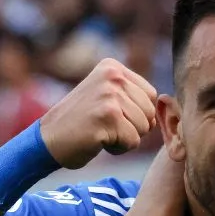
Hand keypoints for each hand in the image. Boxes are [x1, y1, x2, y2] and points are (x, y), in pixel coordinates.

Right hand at [40, 58, 156, 168]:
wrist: (47, 140)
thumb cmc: (81, 123)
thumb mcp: (106, 96)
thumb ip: (133, 94)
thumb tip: (166, 104)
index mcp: (112, 67)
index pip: (151, 96)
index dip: (135, 114)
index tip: (107, 114)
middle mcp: (112, 76)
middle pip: (150, 113)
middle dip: (131, 127)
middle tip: (102, 125)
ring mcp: (109, 95)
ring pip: (143, 129)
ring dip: (124, 138)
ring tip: (99, 131)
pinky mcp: (107, 116)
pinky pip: (133, 142)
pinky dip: (117, 148)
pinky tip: (96, 140)